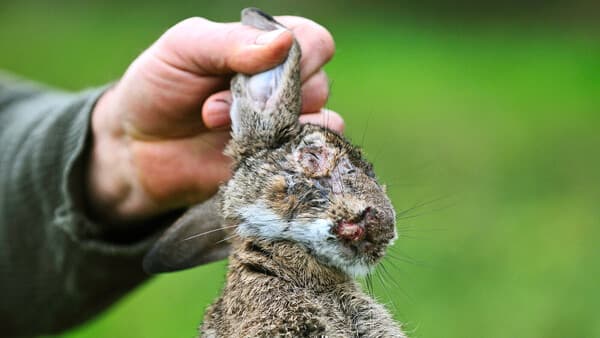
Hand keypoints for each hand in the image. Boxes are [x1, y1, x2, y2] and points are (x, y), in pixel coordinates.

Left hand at [87, 16, 342, 223]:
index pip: (313, 42)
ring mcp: (283, 127)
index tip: (252, 70)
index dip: (299, 56)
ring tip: (218, 128)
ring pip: (320, 123)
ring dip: (270, 128)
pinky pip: (308, 160)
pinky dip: (283, 155)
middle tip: (213, 107)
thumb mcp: (183, 48)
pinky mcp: (276, 162)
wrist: (136, 149)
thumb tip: (285, 43)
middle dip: (266, 97)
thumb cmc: (158, 87)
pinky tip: (244, 153)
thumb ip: (231, 41)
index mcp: (266, 48)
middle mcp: (283, 86)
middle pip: (319, 85)